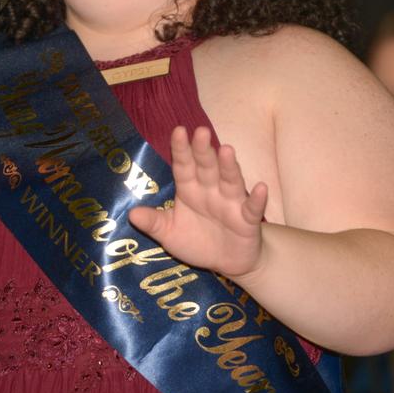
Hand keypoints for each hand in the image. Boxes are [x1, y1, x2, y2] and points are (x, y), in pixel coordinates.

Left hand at [128, 126, 267, 278]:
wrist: (228, 262)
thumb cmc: (197, 240)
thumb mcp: (170, 234)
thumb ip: (154, 223)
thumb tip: (132, 214)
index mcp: (189, 190)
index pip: (184, 166)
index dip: (181, 150)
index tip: (178, 131)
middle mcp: (210, 191)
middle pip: (206, 167)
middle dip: (203, 151)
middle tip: (201, 131)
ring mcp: (231, 203)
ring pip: (229, 181)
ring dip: (228, 167)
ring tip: (227, 150)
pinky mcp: (247, 220)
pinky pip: (252, 208)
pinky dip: (257, 199)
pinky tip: (261, 187)